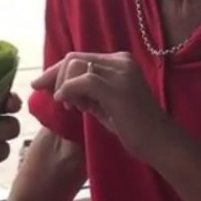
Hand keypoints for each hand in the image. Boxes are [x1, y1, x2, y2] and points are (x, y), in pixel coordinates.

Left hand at [31, 52, 168, 159]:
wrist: (160, 143)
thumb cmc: (132, 126)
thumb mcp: (103, 102)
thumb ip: (84, 90)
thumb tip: (55, 85)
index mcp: (118, 60)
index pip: (78, 58)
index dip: (56, 72)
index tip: (41, 86)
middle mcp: (120, 60)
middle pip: (72, 59)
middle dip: (54, 76)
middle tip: (54, 99)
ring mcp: (120, 72)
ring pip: (75, 67)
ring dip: (65, 86)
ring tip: (74, 107)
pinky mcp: (117, 88)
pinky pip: (82, 81)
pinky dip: (68, 90)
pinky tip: (68, 103)